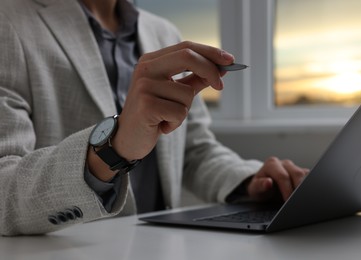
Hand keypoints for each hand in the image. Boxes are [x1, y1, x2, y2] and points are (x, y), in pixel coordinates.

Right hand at [112, 41, 234, 160]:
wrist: (127, 139)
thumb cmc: (153, 115)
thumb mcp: (175, 93)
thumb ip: (195, 79)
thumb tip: (220, 70)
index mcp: (152, 61)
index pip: (186, 47)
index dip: (210, 52)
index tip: (230, 60)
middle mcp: (145, 69)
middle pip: (188, 57)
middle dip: (210, 71)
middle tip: (221, 87)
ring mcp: (144, 86)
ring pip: (187, 94)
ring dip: (184, 111)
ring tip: (167, 117)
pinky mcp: (146, 105)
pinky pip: (179, 112)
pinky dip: (176, 123)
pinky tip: (161, 126)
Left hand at [247, 157, 309, 201]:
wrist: (262, 186)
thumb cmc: (259, 187)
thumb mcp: (255, 189)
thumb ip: (259, 185)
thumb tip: (268, 182)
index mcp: (271, 164)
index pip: (282, 176)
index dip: (287, 189)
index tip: (288, 201)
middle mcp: (283, 163)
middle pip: (296, 173)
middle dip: (298, 188)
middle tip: (298, 202)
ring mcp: (293, 167)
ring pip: (305, 174)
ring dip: (305, 187)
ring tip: (303, 199)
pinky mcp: (301, 173)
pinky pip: (309, 177)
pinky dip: (309, 186)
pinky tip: (307, 196)